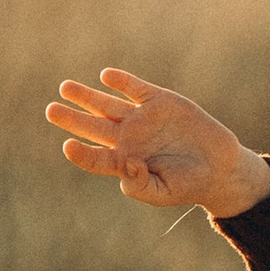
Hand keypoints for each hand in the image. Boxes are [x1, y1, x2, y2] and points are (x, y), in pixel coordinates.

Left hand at [47, 67, 269, 215]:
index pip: (95, 158)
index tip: (68, 146)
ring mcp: (142, 118)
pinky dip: (123, 82)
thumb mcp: (164, 194)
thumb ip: (140, 185)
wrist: (218, 167)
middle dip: (71, 118)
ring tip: (65, 88)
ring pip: (107, 104)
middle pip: (93, 126)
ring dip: (86, 96)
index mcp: (124, 162)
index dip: (81, 153)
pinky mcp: (160, 102)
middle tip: (51, 111)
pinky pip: (136, 89)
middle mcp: (127, 138)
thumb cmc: (188, 185)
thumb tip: (125, 165)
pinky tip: (106, 76)